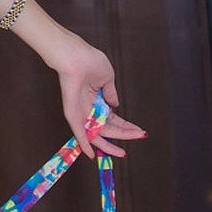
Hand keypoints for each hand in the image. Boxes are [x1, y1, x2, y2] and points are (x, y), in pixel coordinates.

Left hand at [51, 33, 146, 159]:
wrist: (75, 56)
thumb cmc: (88, 61)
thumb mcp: (107, 78)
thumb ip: (111, 93)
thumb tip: (115, 104)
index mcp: (97, 99)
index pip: (113, 118)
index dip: (126, 125)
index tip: (139, 131)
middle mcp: (89, 108)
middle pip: (108, 128)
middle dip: (124, 134)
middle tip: (138, 137)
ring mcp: (81, 112)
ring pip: (96, 134)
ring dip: (109, 145)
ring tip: (122, 153)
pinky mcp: (73, 114)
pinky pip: (79, 133)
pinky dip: (85, 144)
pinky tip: (92, 155)